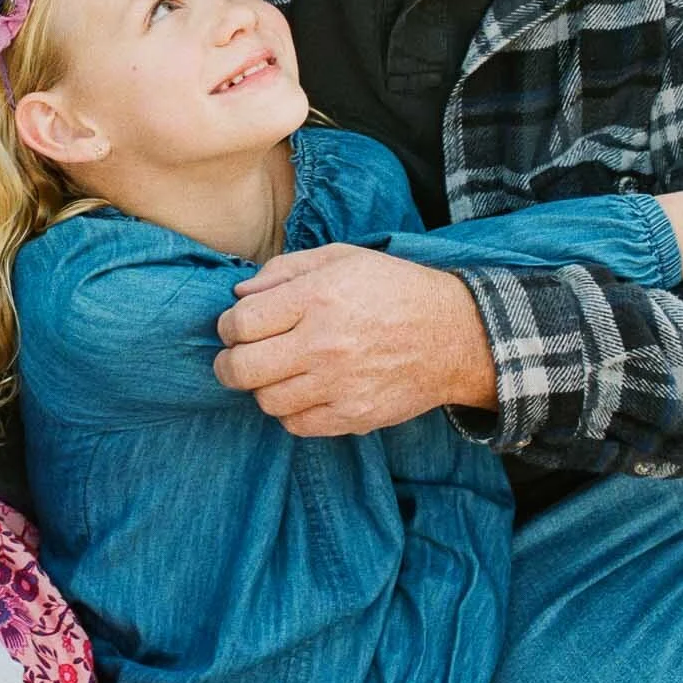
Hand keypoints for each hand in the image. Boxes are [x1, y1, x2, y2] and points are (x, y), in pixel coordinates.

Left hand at [213, 243, 495, 435]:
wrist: (454, 335)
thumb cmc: (394, 289)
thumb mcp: (342, 258)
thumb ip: (285, 270)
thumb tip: (239, 294)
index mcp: (318, 297)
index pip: (241, 323)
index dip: (227, 326)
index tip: (234, 326)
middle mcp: (325, 343)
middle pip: (243, 369)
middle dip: (228, 363)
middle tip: (236, 356)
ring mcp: (340, 385)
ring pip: (266, 401)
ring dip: (261, 387)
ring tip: (275, 372)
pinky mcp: (354, 415)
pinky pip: (297, 425)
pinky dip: (289, 411)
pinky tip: (301, 391)